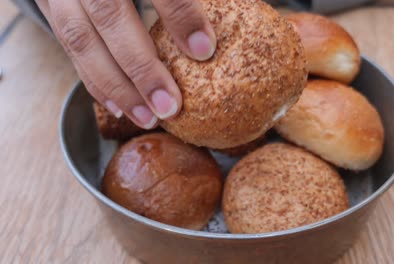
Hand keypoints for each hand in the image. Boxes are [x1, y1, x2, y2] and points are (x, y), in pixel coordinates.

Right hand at [35, 0, 215, 128]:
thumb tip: (211, 36)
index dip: (179, 13)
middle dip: (141, 66)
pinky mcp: (51, 6)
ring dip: (116, 86)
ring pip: (81, 38)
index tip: (204, 49)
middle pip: (109, 14)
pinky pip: (67, 48)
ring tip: (148, 117)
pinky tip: (120, 108)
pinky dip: (95, 82)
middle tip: (170, 105)